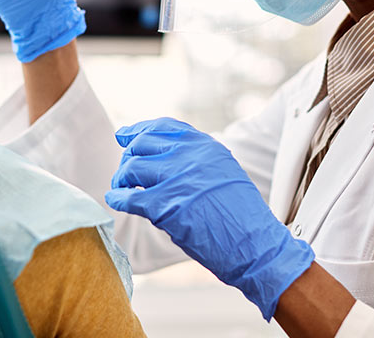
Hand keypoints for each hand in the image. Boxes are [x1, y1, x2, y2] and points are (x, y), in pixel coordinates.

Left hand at [105, 118, 313, 318]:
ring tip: (122, 190)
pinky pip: (128, 197)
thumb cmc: (240, 216)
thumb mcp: (223, 172)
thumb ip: (195, 159)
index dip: (138, 131)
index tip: (124, 137)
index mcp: (206, 146)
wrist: (256, 246)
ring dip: (121, 180)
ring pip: (131, 168)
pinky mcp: (166, 205)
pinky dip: (117, 199)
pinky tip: (116, 201)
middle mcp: (191, 156)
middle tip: (126, 176)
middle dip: (129, 160)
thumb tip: (158, 152)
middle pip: (141, 145)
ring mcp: (177, 178)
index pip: (162, 127)